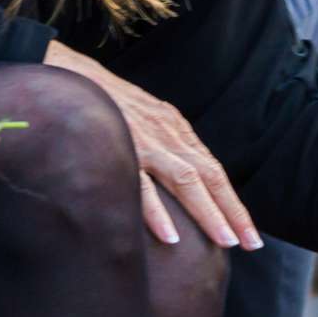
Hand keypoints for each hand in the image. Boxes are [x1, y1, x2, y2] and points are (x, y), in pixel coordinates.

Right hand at [42, 40, 260, 250]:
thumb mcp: (142, 119)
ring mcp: (144, 140)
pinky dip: (157, 211)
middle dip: (232, 212)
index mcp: (173, 129)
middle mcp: (166, 134)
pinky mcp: (119, 145)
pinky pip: (141, 182)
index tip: (248, 233)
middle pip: (209, 177)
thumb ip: (160, 147)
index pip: (212, 170)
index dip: (232, 203)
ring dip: (207, 213)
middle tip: (251, 244)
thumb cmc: (102, 102)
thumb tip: (178, 184)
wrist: (66, 72)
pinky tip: (171, 236)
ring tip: (224, 242)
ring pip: (186, 180)